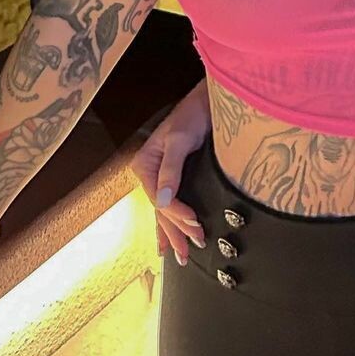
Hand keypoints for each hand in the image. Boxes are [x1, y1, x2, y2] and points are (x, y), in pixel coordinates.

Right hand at [131, 82, 210, 265]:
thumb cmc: (194, 114)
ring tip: (180, 255)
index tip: (194, 224)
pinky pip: (169, 205)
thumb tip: (163, 200)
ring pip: (165, 211)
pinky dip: (171, 222)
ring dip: (173, 233)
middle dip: (175, 231)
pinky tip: (169, 239)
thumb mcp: (181, 140)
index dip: (176, 215)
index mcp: (145, 164)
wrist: (210, 100)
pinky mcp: (175, 176)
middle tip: (188, 251)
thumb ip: (171, 170)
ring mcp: (160, 176)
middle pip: (161, 209)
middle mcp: (149, 172)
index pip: (160, 199)